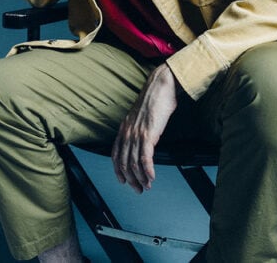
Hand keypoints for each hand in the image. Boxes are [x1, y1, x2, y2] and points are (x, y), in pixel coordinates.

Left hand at [112, 64, 178, 192]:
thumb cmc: (154, 99)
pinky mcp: (148, 134)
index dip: (118, 170)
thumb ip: (138, 129)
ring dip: (141, 178)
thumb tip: (143, 141)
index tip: (123, 181)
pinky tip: (152, 177)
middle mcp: (127, 132)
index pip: (115, 154)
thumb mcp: (141, 116)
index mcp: (124, 128)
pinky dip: (148, 170)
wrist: (161, 87)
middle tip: (139, 189)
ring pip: (134, 163)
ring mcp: (137, 134)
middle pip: (124, 162)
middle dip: (131, 179)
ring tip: (147, 186)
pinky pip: (145, 158)